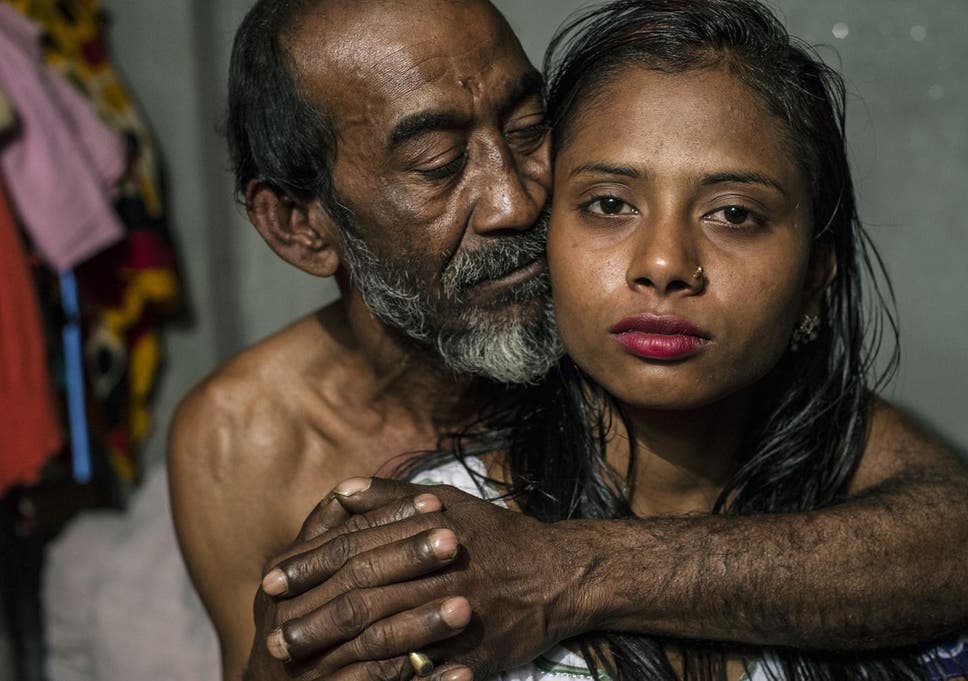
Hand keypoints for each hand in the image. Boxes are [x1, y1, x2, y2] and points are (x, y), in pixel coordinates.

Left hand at [262, 477, 581, 679]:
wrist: (561, 573)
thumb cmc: (497, 535)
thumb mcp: (449, 502)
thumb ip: (392, 498)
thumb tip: (340, 492)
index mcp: (429, 529)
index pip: (356, 546)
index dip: (310, 564)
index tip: (270, 579)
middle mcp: (440, 569)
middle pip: (363, 594)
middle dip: (312, 615)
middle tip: (271, 634)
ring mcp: (459, 613)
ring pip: (385, 633)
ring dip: (335, 649)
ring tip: (296, 661)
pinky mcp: (475, 652)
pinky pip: (425, 668)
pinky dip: (387, 676)